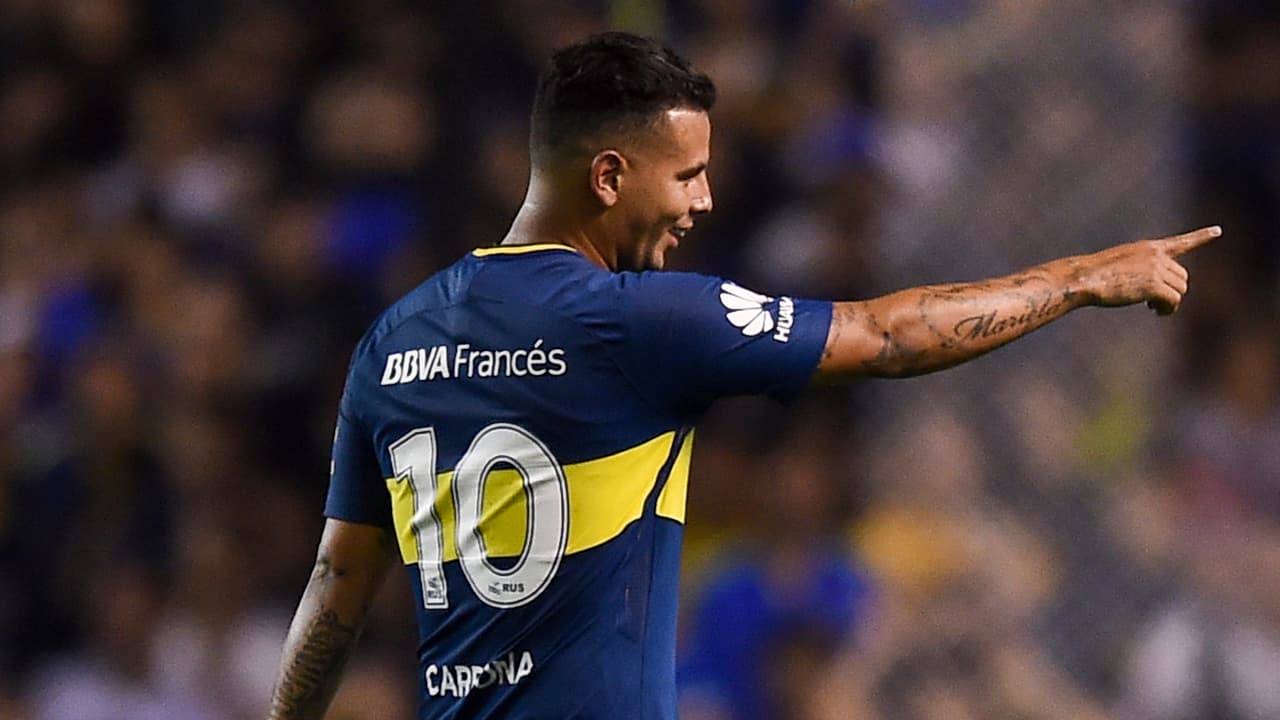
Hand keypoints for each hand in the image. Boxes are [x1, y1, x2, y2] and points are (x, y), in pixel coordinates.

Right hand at [1082, 225, 1221, 314]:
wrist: (1085, 278)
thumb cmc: (1095, 276)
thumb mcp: (1121, 266)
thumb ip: (1143, 271)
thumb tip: (1156, 292)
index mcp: (1148, 248)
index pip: (1180, 242)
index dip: (1201, 237)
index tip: (1218, 231)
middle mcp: (1156, 255)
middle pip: (1182, 276)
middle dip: (1173, 291)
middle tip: (1154, 303)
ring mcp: (1156, 269)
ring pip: (1180, 290)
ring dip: (1170, 302)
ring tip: (1152, 307)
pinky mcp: (1154, 285)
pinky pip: (1173, 301)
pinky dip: (1167, 309)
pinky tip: (1153, 311)